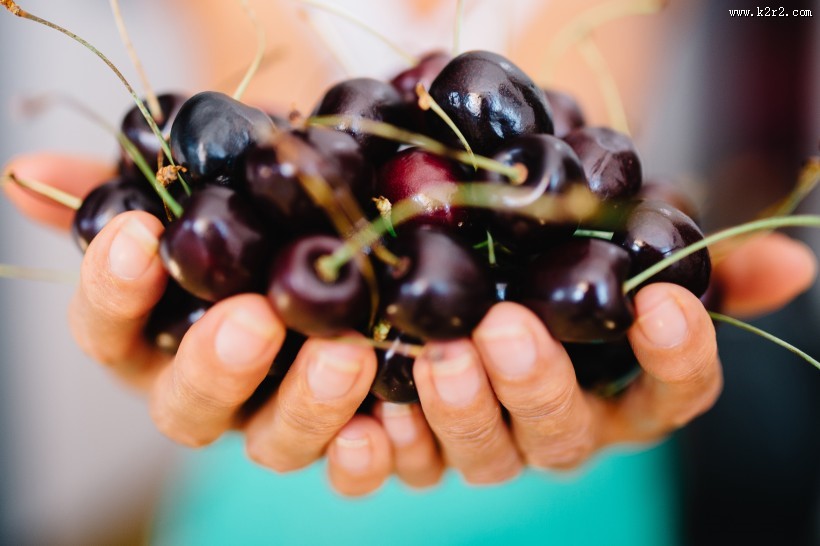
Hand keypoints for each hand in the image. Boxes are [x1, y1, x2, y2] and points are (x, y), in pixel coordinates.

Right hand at [3, 153, 429, 496]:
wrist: (347, 213)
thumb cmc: (261, 198)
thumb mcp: (205, 179)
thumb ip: (125, 187)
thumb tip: (27, 176)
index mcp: (158, 337)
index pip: (108, 331)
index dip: (113, 292)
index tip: (138, 235)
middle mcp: (215, 389)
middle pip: (189, 407)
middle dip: (217, 366)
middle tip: (254, 317)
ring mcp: (280, 419)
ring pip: (277, 444)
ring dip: (309, 408)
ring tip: (346, 354)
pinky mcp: (350, 433)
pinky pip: (355, 465)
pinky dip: (374, 451)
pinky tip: (394, 419)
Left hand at [368, 232, 816, 482]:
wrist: (459, 260)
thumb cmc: (551, 252)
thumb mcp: (618, 240)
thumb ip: (699, 260)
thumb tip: (791, 266)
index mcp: (617, 389)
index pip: (672, 394)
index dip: (678, 360)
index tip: (666, 305)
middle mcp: (554, 425)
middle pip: (562, 431)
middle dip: (538, 385)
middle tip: (509, 329)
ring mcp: (482, 440)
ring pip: (481, 453)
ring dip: (459, 411)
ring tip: (440, 353)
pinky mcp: (411, 441)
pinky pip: (398, 465)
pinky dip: (384, 451)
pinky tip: (371, 415)